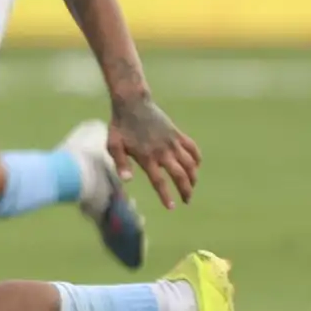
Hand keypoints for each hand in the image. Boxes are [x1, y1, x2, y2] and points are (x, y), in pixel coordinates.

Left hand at [108, 95, 200, 209]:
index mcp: (147, 157)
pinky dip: (197, 158)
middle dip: (186, 190)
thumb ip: (120, 163)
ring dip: (193, 177)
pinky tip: (196, 165)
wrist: (133, 103)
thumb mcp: (114, 145)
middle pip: (180, 175)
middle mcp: (163, 152)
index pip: (159, 182)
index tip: (171, 207)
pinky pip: (192, 148)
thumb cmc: (120, 126)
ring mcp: (172, 142)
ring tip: (192, 186)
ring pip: (190, 164)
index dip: (166, 196)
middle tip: (187, 200)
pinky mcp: (177, 133)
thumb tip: (126, 180)